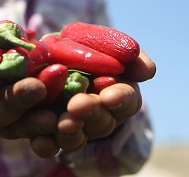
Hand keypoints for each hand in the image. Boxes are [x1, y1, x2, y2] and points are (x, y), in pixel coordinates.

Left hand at [30, 49, 155, 157]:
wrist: (46, 53)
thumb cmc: (82, 46)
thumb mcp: (100, 43)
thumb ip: (125, 53)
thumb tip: (149, 71)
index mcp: (117, 95)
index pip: (126, 100)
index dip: (120, 98)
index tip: (110, 95)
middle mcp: (98, 117)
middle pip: (101, 122)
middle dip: (92, 113)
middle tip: (79, 105)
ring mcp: (75, 128)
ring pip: (77, 138)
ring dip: (71, 131)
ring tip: (63, 122)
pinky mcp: (48, 134)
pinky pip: (49, 146)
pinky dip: (46, 144)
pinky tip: (40, 139)